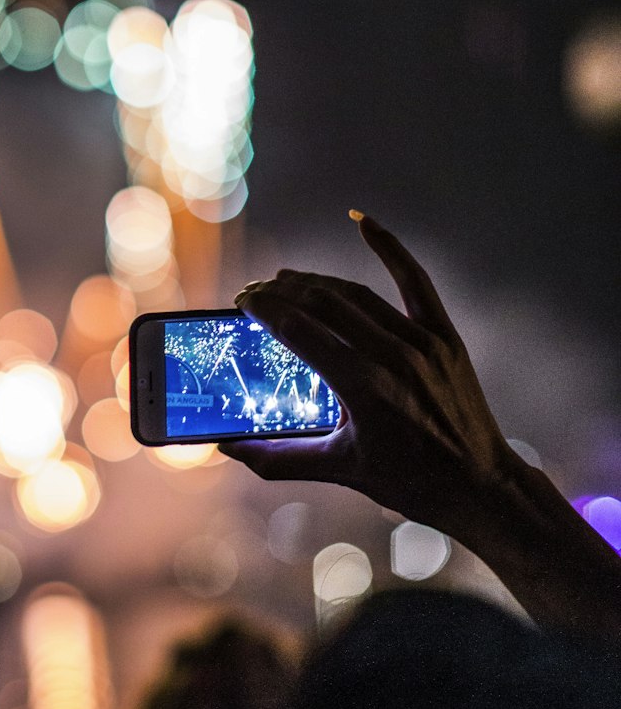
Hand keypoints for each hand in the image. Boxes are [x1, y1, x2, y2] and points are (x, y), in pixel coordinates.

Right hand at [220, 215, 517, 542]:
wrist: (480, 485)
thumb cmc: (409, 483)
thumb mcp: (339, 470)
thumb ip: (278, 457)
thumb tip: (227, 447)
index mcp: (363, 388)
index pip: (300, 331)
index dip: (265, 310)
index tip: (243, 302)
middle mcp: (393, 357)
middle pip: (323, 305)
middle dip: (282, 293)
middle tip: (256, 293)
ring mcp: (422, 342)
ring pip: (357, 295)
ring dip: (316, 282)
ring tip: (286, 280)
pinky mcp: (444, 336)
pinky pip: (415, 282)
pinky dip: (390, 249)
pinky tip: (364, 223)